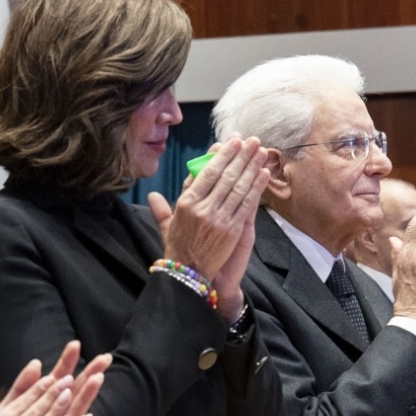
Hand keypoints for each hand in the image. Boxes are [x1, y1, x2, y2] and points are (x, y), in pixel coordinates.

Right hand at [151, 135, 269, 300]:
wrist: (189, 275)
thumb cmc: (178, 249)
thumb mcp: (167, 226)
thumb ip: (162, 208)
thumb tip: (151, 194)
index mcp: (186, 202)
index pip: (208, 171)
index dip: (223, 154)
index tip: (233, 141)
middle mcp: (203, 208)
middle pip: (226, 175)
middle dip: (241, 155)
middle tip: (253, 140)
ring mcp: (219, 219)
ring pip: (239, 187)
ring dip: (252, 167)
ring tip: (261, 152)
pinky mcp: (233, 230)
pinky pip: (247, 204)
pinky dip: (257, 188)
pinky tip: (264, 174)